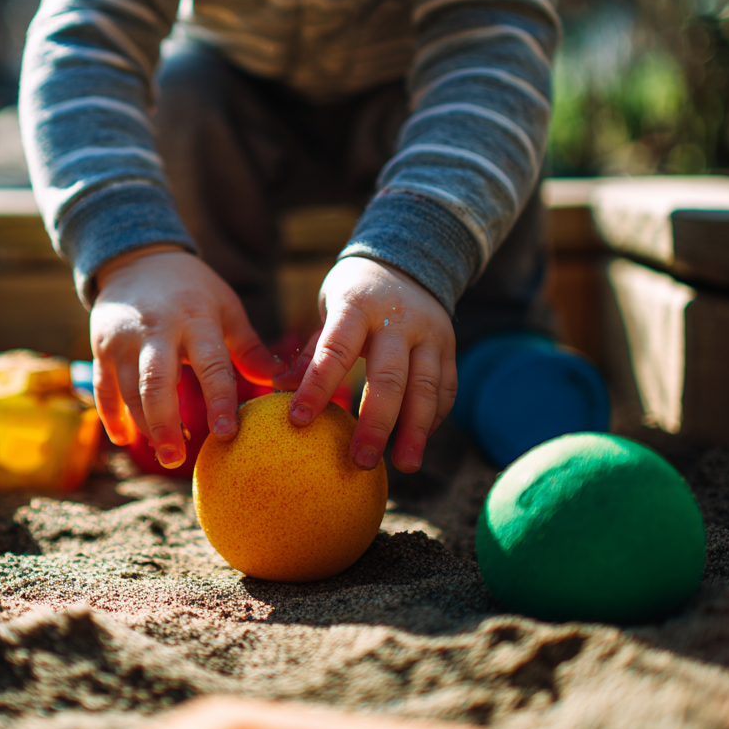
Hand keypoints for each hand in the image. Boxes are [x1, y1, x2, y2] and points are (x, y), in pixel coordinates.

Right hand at [91, 246, 284, 466]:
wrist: (138, 259)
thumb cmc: (192, 288)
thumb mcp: (225, 307)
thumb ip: (247, 347)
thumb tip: (278, 381)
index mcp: (195, 320)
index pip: (210, 366)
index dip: (219, 402)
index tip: (227, 435)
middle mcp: (155, 331)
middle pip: (156, 384)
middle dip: (165, 425)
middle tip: (176, 460)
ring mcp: (123, 340)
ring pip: (129, 391)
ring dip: (145, 426)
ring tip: (165, 452)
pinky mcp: (101, 348)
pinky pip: (103, 388)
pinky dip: (111, 416)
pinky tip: (124, 439)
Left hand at [274, 257, 456, 472]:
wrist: (407, 262)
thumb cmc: (356, 295)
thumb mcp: (331, 308)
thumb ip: (313, 349)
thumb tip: (278, 388)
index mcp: (359, 306)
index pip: (335, 351)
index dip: (316, 387)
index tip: (298, 421)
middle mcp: (399, 320)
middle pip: (389, 378)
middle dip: (375, 423)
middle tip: (361, 461)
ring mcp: (430, 334)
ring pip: (426, 387)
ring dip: (416, 430)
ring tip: (405, 466)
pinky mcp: (449, 347)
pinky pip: (446, 388)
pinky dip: (433, 418)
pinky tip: (418, 442)